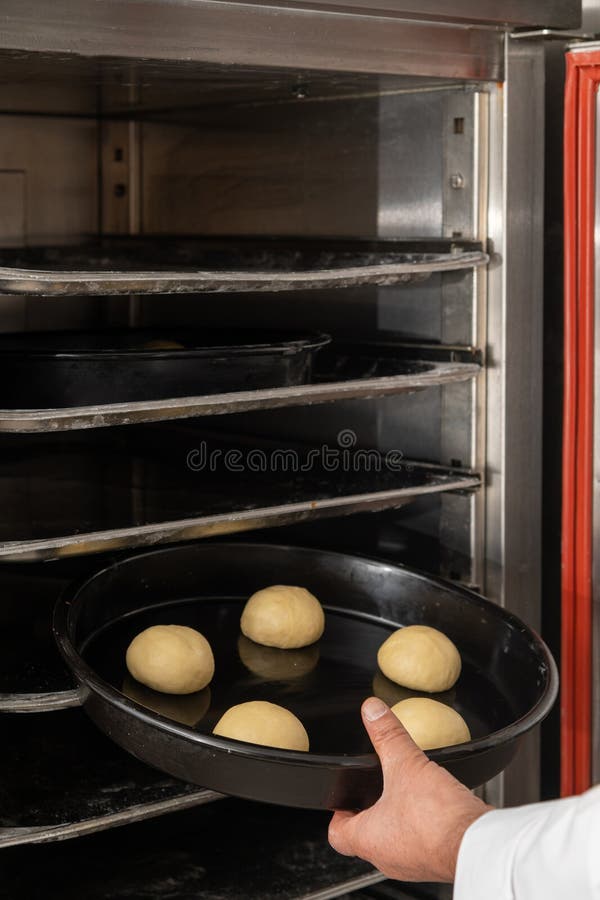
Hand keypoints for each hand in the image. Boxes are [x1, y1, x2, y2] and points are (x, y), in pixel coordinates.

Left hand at [328, 697, 491, 882]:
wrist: (477, 845)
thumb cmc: (437, 818)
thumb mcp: (406, 764)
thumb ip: (387, 735)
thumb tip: (372, 711)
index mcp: (368, 839)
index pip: (337, 833)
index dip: (338, 812)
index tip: (344, 796)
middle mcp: (387, 858)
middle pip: (365, 837)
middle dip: (369, 811)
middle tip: (373, 788)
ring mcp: (413, 863)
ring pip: (394, 841)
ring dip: (397, 819)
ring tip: (405, 792)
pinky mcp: (436, 860)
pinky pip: (421, 843)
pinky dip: (422, 825)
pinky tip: (434, 806)